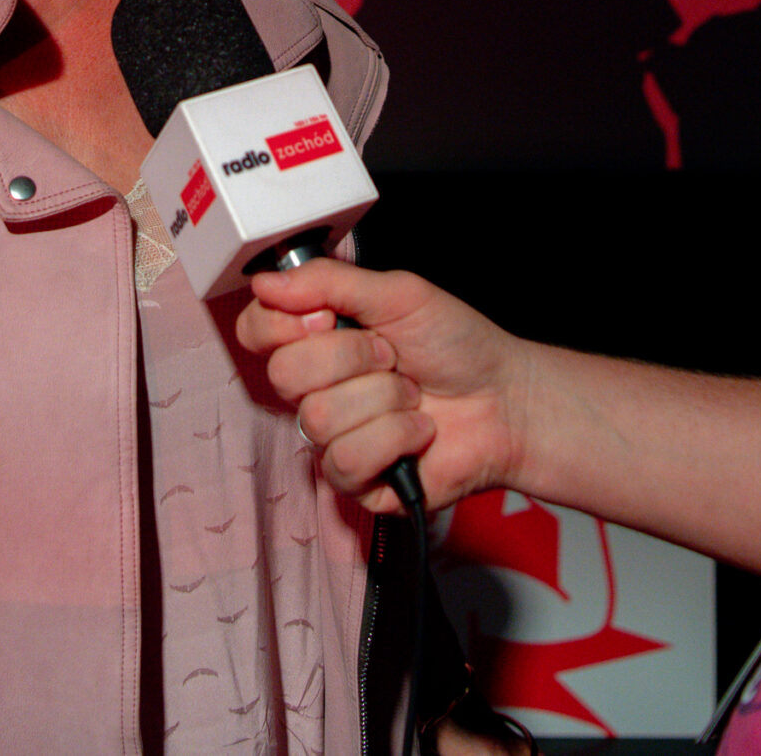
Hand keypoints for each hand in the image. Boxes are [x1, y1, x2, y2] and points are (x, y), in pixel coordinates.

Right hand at [237, 259, 527, 514]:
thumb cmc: (455, 343)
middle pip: (284, 373)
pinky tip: (419, 431)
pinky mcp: (354, 481)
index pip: (255, 329)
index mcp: (316, 339)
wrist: (505, 397)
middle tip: (392, 355)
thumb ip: (330, 281)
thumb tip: (265, 279)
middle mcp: (315, 389)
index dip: (286, 322)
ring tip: (412, 394)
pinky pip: (347, 459)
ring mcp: (331, 439)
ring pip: (318, 418)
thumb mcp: (398, 293)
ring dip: (383, 398)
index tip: (332, 315)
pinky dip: (397, 436)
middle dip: (353, 356)